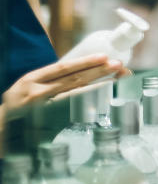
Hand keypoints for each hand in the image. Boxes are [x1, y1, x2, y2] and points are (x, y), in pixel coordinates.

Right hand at [2, 54, 128, 112]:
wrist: (1, 127)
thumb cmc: (19, 103)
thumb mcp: (29, 85)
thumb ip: (51, 78)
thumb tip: (84, 69)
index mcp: (32, 79)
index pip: (63, 67)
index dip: (85, 61)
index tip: (104, 57)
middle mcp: (37, 93)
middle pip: (73, 80)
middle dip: (98, 72)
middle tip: (119, 65)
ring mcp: (43, 110)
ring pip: (76, 95)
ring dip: (99, 86)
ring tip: (117, 79)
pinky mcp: (48, 123)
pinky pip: (73, 111)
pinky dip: (89, 104)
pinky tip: (103, 99)